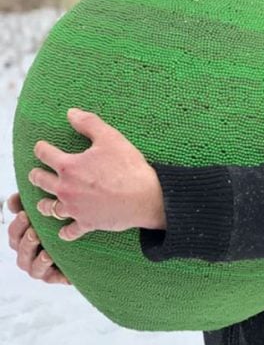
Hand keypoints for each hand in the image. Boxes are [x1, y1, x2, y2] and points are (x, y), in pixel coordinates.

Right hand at [6, 193, 69, 283]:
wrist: (91, 245)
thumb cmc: (66, 226)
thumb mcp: (51, 212)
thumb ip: (31, 204)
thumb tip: (13, 201)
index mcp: (25, 237)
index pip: (14, 231)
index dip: (17, 224)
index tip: (24, 213)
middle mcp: (29, 253)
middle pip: (17, 246)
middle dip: (23, 235)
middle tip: (31, 226)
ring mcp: (39, 266)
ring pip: (26, 262)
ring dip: (29, 249)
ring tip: (36, 237)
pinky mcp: (53, 277)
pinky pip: (45, 275)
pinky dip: (44, 266)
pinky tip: (48, 256)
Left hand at [28, 108, 165, 242]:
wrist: (144, 197)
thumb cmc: (128, 167)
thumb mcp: (110, 138)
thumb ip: (88, 123)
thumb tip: (71, 113)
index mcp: (69, 166)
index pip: (45, 154)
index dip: (42, 148)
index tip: (42, 146)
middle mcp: (66, 188)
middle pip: (41, 181)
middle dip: (36, 175)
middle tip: (36, 173)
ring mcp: (74, 208)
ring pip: (48, 208)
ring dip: (44, 203)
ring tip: (44, 201)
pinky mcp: (86, 223)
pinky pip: (69, 231)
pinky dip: (64, 231)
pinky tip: (64, 230)